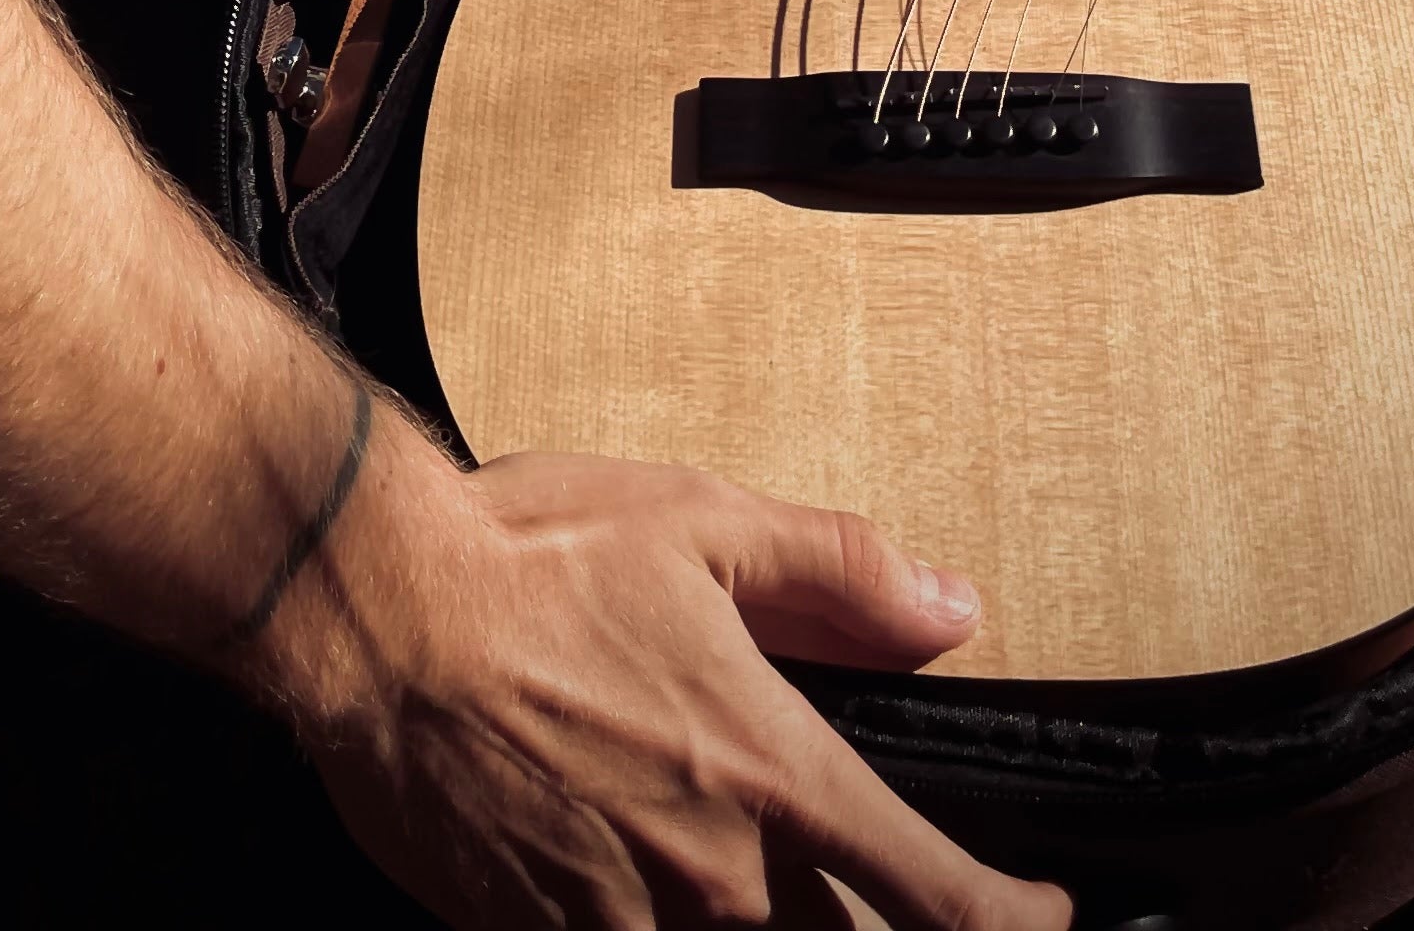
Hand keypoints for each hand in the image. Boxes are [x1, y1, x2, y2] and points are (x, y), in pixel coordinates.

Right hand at [303, 452, 1070, 929]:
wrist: (372, 616)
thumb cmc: (527, 558)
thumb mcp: (702, 524)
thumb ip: (840, 573)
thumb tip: (951, 607)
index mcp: (774, 776)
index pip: (939, 898)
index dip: (1015, 923)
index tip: (1041, 916)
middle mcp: (717, 880)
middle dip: (867, 921)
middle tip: (866, 884)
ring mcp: (626, 927)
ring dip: (761, 924)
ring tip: (737, 860)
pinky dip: (650, 924)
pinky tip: (632, 874)